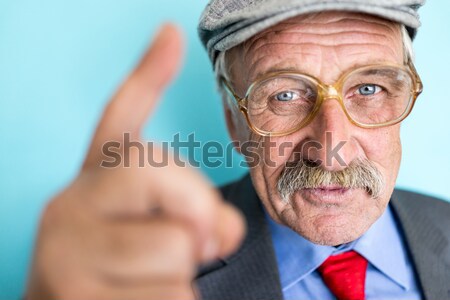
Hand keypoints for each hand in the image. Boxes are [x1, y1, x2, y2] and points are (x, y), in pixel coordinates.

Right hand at [25, 24, 244, 299]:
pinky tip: (138, 299)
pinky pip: (172, 297)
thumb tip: (228, 227)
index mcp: (92, 179)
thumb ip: (193, 212)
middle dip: (200, 215)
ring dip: (184, 272)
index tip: (171, 34)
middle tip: (190, 242)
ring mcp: (66, 255)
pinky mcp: (77, 299)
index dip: (149, 74)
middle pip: (172, 186)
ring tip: (149, 277)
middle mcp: (70, 205)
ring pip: (176, 249)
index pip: (121, 119)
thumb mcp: (148, 224)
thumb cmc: (119, 262)